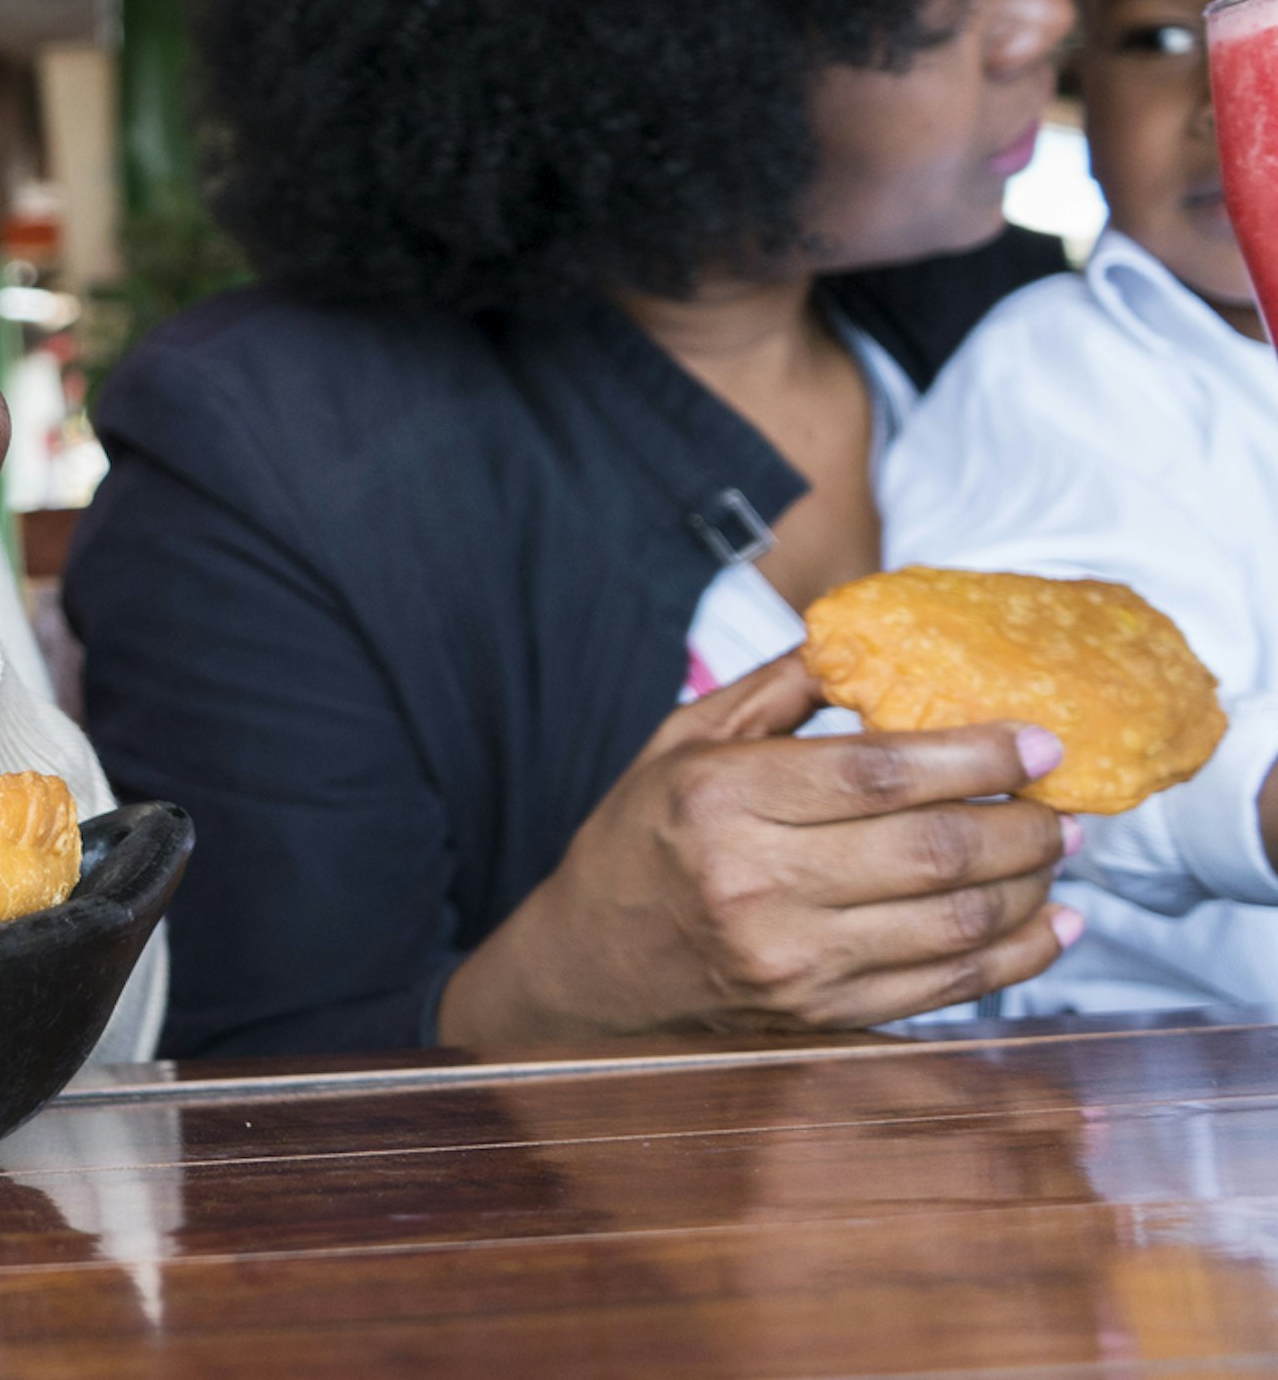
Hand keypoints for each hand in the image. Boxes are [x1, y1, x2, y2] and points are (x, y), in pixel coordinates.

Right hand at [435, 651, 1077, 1046]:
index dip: (976, 756)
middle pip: (933, 851)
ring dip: (1031, 885)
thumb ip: (775, 692)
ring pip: (955, 922)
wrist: (592, 964)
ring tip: (1056, 850)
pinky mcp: (824, 1013)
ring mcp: (794, 959)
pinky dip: (1018, 957)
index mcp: (721, 796)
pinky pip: (948, 987)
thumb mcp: (681, 743)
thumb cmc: (642, 839)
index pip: (879, 774)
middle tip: (1063, 801)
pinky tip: (1051, 923)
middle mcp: (756, 881)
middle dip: (1023, 824)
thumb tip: (867, 643)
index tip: (1039, 743)